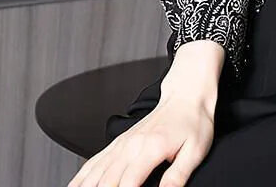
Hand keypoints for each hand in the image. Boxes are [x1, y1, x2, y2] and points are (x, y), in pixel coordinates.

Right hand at [67, 39, 224, 186]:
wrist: (186, 97)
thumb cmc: (193, 122)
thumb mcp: (195, 150)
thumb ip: (178, 175)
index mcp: (150, 148)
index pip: (128, 184)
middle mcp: (130, 145)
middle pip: (106, 182)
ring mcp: (121, 144)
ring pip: (94, 174)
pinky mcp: (117, 143)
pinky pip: (92, 163)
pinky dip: (80, 178)